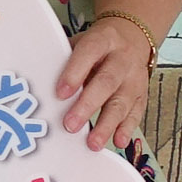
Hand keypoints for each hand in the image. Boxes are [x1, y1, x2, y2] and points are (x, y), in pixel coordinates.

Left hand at [55, 18, 152, 151]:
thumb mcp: (82, 42)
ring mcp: (134, 78)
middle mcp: (122, 59)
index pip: (88, 54)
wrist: (132, 38)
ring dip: (107, 124)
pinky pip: (136, 113)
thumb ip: (64, 59)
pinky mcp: (142, 95)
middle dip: (87, 105)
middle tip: (71, 125)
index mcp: (103, 40)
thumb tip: (39, 82)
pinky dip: (127, 129)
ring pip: (122, 102)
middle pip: (106, 82)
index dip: (74, 73)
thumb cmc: (99, 46)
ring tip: (93, 143)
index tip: (60, 93)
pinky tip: (118, 141)